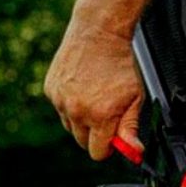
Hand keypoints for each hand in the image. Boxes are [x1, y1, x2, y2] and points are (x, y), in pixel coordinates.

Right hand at [44, 9, 143, 161]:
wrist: (98, 33)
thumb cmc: (119, 64)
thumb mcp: (135, 96)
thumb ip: (130, 127)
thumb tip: (133, 151)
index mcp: (100, 116)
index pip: (98, 153)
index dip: (108, 146)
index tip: (113, 135)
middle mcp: (77, 111)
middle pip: (82, 142)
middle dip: (95, 133)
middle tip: (106, 111)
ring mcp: (61, 100)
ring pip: (70, 126)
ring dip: (81, 119)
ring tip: (94, 96)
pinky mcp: (50, 90)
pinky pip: (60, 109)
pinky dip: (69, 103)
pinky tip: (81, 86)